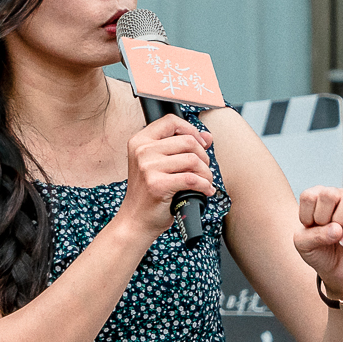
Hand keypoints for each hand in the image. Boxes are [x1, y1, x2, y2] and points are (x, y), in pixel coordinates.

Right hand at [119, 114, 215, 237]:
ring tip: (205, 182)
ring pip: (193, 160)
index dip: (191, 129)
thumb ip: (181, 147)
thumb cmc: (149, 193)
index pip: (171, 121)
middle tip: (203, 169)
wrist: (135, 220)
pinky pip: (192, 179)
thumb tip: (207, 137)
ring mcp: (148, 167)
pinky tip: (204, 190)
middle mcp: (142, 151)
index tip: (201, 143)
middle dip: (203, 156)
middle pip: (187, 141)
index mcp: (140, 141)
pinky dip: (204, 185)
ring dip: (206, 173)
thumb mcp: (160, 164)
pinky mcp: (157, 185)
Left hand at [294, 187, 342, 299]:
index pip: (308, 196)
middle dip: (322, 218)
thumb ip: (313, 235)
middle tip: (324, 232)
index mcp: (317, 196)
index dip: (306, 217)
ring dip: (339, 220)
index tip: (309, 229)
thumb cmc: (318, 251)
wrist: (336, 270)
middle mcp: (336, 195)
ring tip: (336, 235)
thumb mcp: (304, 245)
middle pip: (328, 194)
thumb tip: (337, 229)